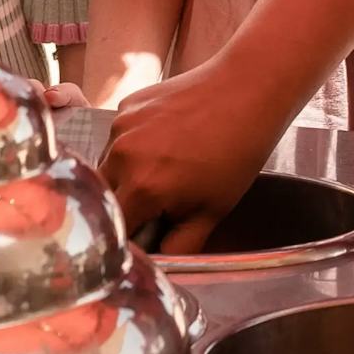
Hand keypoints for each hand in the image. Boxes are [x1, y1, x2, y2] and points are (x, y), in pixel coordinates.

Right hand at [98, 61, 293, 254]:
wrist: (247, 89)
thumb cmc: (237, 152)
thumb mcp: (212, 211)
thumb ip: (179, 247)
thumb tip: (157, 264)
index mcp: (143, 188)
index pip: (115, 230)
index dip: (128, 239)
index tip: (145, 237)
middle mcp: (122, 156)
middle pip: (106, 197)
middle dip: (125, 206)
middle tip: (160, 203)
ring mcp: (121, 126)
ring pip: (108, 165)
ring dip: (125, 176)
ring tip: (166, 168)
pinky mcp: (125, 105)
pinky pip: (118, 138)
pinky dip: (132, 147)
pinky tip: (165, 142)